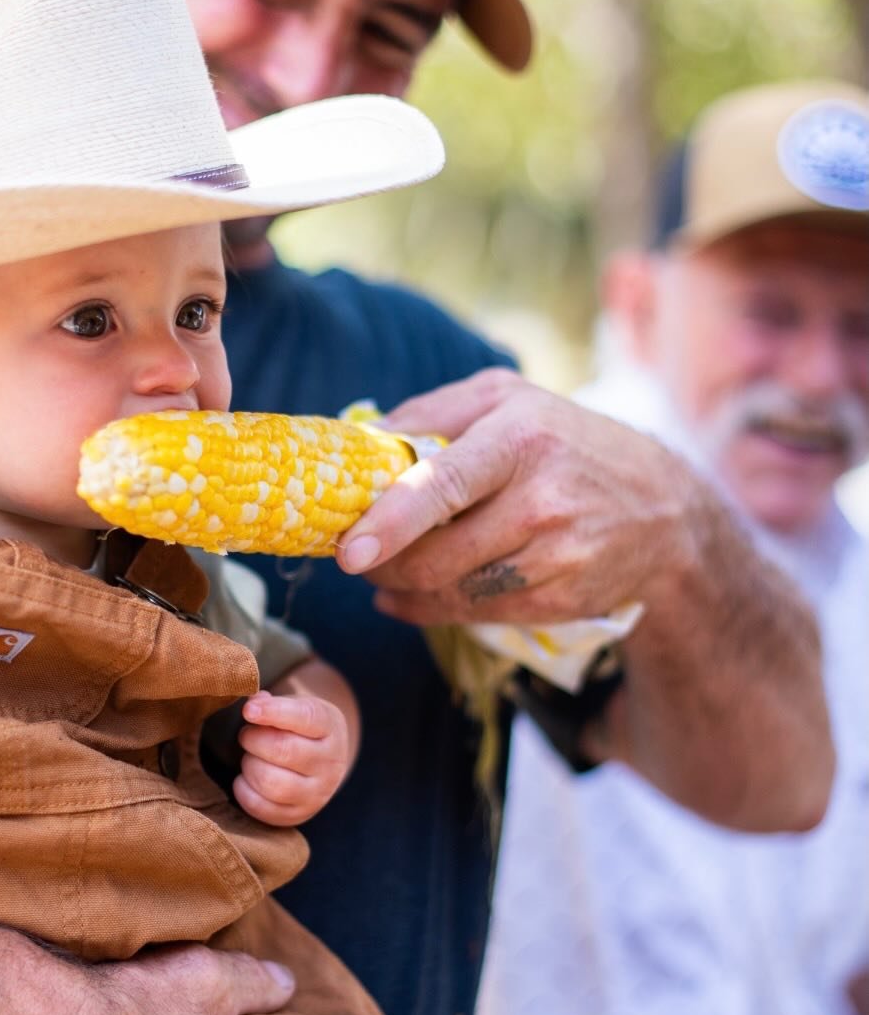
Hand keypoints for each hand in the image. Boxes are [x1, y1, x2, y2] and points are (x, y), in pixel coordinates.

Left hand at [233, 690, 349, 825]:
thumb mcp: (294, 707)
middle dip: (254, 740)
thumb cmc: (299, 728)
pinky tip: (244, 779)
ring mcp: (318, 793)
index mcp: (330, 726)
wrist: (321, 761)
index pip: (305, 717)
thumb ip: (271, 703)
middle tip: (246, 735)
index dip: (273, 712)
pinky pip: (263, 808)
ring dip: (250, 767)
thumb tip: (253, 706)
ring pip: (274, 784)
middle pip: (285, 751)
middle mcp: (330, 762)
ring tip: (249, 758)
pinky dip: (244, 792)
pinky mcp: (299, 814)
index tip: (248, 710)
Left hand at [337, 369, 696, 625]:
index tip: (350, 551)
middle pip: (437, 555)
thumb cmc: (565, 442)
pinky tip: (411, 598)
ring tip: (382, 573)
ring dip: (401, 590)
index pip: (444, 485)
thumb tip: (362, 439)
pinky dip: (430, 610)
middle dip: (382, 565)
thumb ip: (432, 412)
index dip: (391, 521)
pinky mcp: (562, 600)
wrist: (665, 511)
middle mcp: (542, 500)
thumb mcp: (508, 399)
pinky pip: (475, 615)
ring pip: (451, 592)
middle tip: (353, 556)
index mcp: (520, 438)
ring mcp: (556, 556)